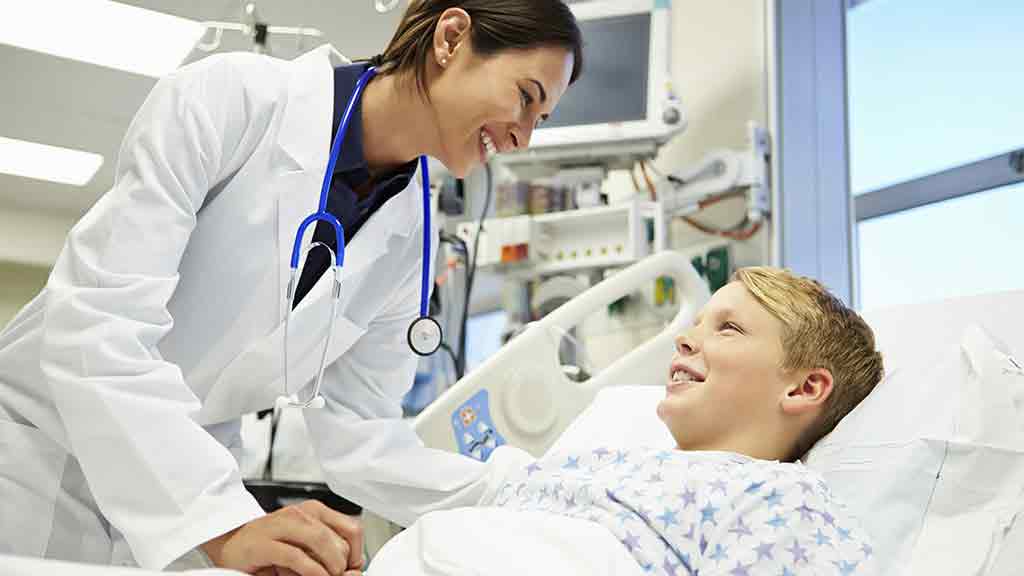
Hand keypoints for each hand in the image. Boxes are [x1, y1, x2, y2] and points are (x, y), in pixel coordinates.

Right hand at [201, 500, 363, 575]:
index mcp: (314, 511)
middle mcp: (299, 514)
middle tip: (335, 575)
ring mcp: (280, 526)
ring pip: (321, 541)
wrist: (230, 545)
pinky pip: (296, 556)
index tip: (350, 567)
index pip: (352, 528)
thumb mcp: (306, 549)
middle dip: (342, 564)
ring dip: (330, 566)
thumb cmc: (269, 548)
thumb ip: (329, 555)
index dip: (357, 553)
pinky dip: (311, 571)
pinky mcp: (263, 544)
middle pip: (338, 539)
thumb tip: (354, 571)